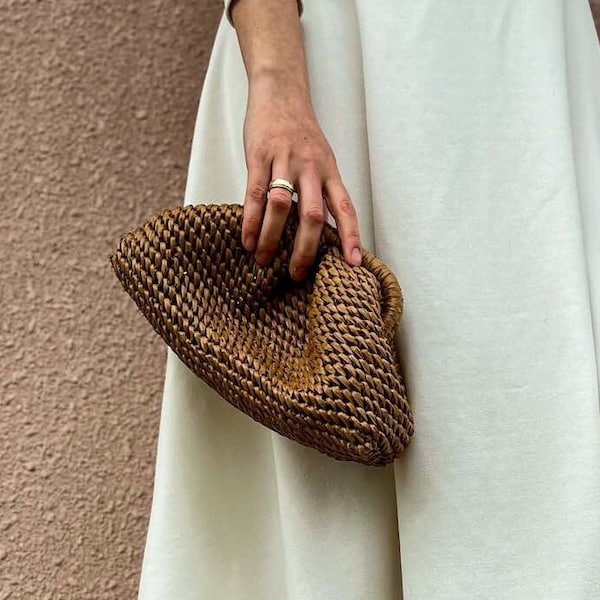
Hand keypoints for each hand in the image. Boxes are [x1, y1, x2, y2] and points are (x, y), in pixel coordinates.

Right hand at [240, 72, 362, 281]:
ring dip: (273, 238)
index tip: (354, 263)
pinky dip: (251, 220)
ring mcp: (285, 161)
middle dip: (306, 249)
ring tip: (264, 261)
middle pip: (313, 215)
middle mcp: (312, 168)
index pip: (346, 209)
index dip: (351, 237)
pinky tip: (247, 240)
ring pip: (282, 206)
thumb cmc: (302, 133)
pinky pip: (255, 193)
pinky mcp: (259, 155)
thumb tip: (321, 231)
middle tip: (297, 274)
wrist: (280, 92)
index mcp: (330, 171)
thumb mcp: (321, 160)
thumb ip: (321, 192)